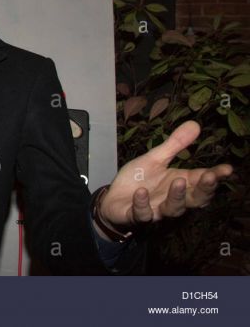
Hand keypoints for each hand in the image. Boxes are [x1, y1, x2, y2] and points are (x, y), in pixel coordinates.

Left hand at [98, 121, 233, 231]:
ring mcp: (156, 209)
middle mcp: (172, 199)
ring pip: (173, 209)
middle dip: (203, 189)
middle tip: (209, 176)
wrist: (113, 199)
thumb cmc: (138, 179)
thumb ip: (175, 145)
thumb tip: (195, 124)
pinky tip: (141, 192)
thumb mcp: (155, 158)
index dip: (214, 176)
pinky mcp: (136, 216)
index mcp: (179, 182)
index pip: (201, 180)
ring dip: (177, 196)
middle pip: (194, 199)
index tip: (227, 169)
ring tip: (178, 181)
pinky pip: (142, 214)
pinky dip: (142, 204)